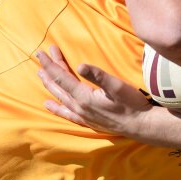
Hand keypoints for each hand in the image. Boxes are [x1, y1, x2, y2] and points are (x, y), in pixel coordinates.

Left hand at [36, 46, 152, 134]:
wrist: (139, 126)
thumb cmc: (130, 103)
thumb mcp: (116, 86)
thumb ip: (97, 76)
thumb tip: (79, 65)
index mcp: (83, 97)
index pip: (61, 77)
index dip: (50, 64)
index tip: (41, 53)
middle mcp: (78, 107)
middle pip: (58, 86)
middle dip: (49, 70)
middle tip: (41, 56)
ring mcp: (81, 115)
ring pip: (60, 97)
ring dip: (50, 85)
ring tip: (40, 74)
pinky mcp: (86, 121)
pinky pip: (65, 113)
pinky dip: (56, 108)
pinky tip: (48, 105)